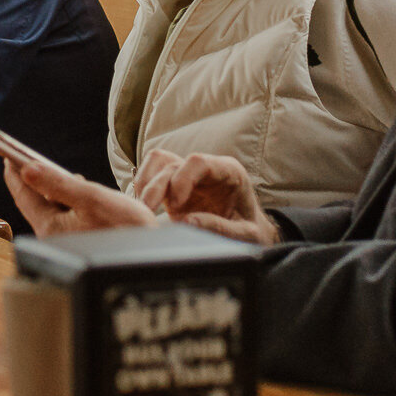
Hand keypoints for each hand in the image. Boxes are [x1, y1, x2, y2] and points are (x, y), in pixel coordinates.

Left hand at [2, 154, 151, 237]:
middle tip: (26, 156)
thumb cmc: (127, 228)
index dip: (14, 172)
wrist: (152, 255)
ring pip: (53, 206)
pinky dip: (68, 198)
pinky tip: (79, 190)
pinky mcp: (80, 238)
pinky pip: (66, 213)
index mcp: (51, 228)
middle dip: (34, 179)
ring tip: (54, 170)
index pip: (23, 195)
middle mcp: (54, 236)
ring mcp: (67, 238)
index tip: (6, 154)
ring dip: (54, 188)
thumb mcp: (92, 199)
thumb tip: (28, 170)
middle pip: (36, 201)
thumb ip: (58, 184)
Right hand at [132, 150, 279, 246]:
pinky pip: (152, 175)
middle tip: (148, 214)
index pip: (199, 162)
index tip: (175, 206)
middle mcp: (207, 170)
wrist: (251, 233)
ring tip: (143, 209)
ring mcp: (190, 176)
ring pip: (158, 162)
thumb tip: (187, 222)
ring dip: (145, 182)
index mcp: (229, 172)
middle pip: (172, 163)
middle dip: (156, 187)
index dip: (182, 179)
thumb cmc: (253, 231)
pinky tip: (143, 208)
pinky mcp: (176, 186)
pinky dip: (142, 188)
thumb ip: (220, 227)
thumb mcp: (245, 234)